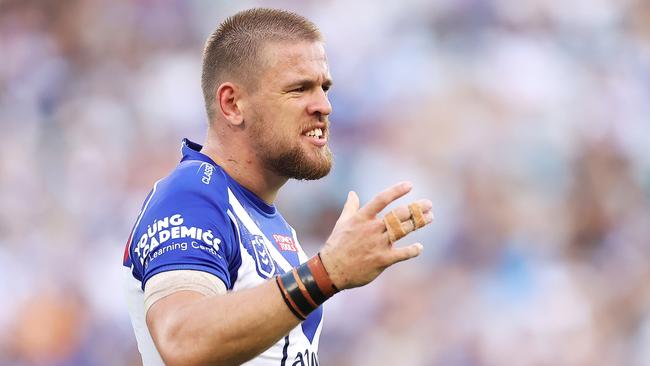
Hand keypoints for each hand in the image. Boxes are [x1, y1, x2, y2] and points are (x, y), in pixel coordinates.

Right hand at [319, 182, 433, 289]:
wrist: (332, 270)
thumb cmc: (337, 245)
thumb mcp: (342, 223)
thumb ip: (350, 207)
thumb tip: (352, 193)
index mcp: (362, 217)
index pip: (382, 199)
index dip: (396, 191)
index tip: (409, 185)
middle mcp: (372, 228)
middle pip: (399, 214)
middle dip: (416, 208)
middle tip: (429, 204)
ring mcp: (378, 244)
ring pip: (403, 230)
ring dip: (419, 222)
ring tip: (430, 217)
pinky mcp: (382, 260)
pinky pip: (402, 254)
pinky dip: (412, 250)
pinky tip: (419, 247)